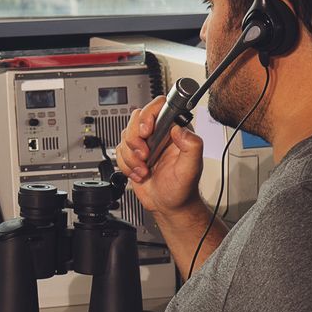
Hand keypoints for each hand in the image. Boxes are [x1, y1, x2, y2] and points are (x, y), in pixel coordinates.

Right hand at [116, 95, 204, 216]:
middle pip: (136, 119)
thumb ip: (192, 146)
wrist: (168, 205)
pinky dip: (126, 165)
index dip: (148, 115)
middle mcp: (158, 133)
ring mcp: (144, 143)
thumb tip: (180, 129)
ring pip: (125, 136)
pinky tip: (139, 173)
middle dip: (135, 140)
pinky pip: (119, 151)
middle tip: (145, 155)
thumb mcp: (192, 168)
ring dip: (131, 157)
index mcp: (174, 130)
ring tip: (144, 169)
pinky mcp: (132, 154)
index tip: (146, 132)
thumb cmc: (183, 188)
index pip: (159, 106)